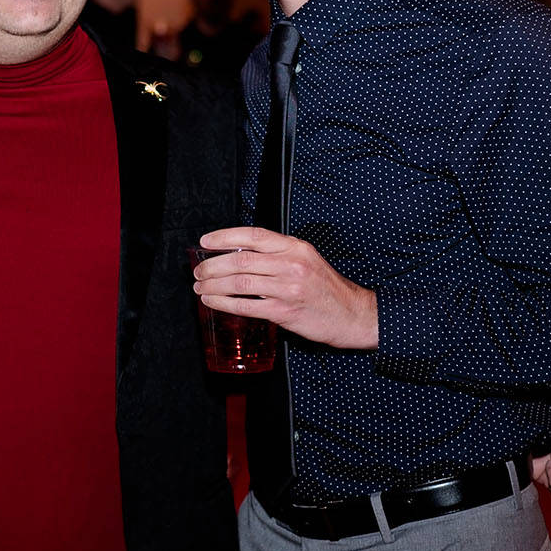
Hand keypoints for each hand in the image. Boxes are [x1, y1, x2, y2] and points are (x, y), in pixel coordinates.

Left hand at [193, 227, 377, 349]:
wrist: (352, 314)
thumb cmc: (326, 288)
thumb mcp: (306, 260)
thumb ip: (278, 255)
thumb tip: (240, 254)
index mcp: (296, 247)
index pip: (253, 236)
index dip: (225, 236)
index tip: (206, 241)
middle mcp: (292, 264)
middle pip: (241, 260)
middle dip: (212, 265)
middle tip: (198, 271)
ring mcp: (288, 289)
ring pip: (239, 282)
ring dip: (214, 285)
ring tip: (200, 287)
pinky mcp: (284, 312)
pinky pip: (245, 306)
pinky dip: (224, 303)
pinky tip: (213, 301)